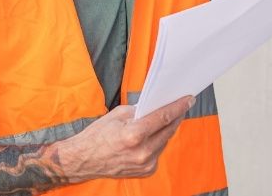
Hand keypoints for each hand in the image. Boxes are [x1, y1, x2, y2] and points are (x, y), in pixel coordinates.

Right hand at [58, 95, 193, 181]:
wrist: (83, 160)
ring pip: (165, 141)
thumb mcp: (118, 114)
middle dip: (176, 116)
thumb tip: (157, 105)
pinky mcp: (146, 171)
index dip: (178, 106)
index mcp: (134, 135)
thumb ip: (140, 110)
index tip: (188, 99)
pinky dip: (158, 141)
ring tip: (169, 117)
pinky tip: (155, 134)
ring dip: (167, 129)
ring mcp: (145, 164)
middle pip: (168, 129)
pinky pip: (158, 151)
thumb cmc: (97, 135)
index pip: (163, 117)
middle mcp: (142, 152)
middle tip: (183, 105)